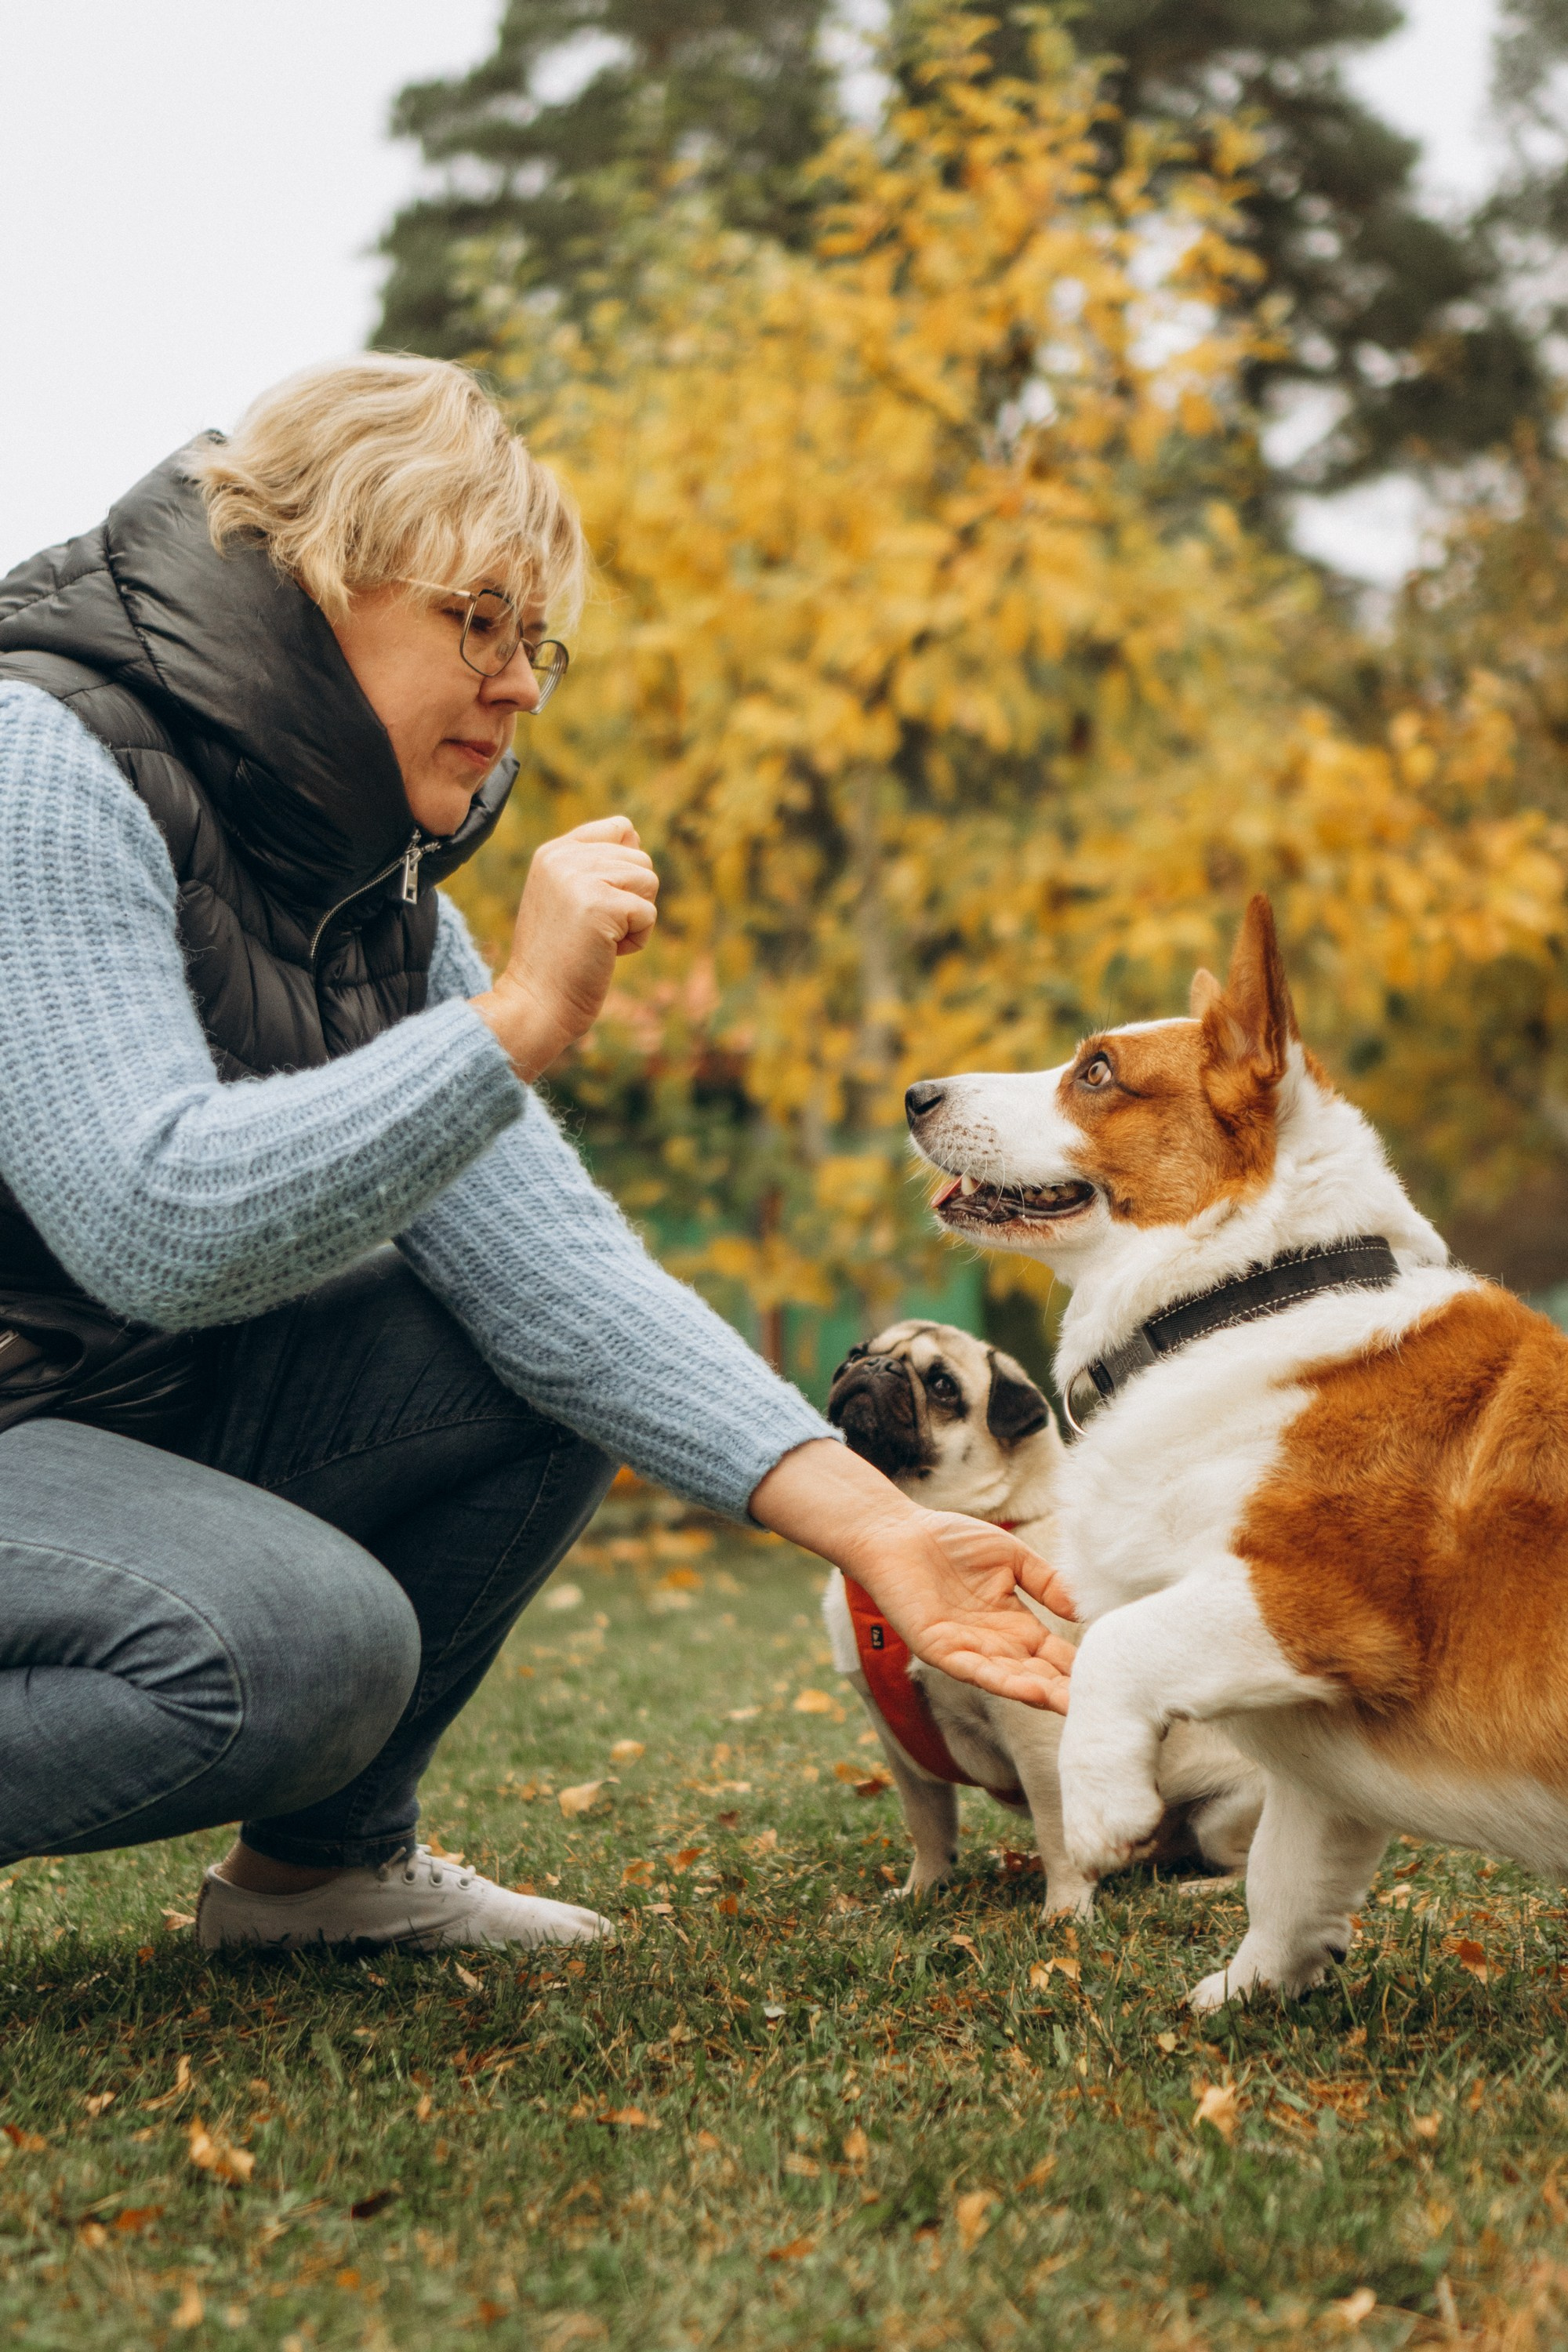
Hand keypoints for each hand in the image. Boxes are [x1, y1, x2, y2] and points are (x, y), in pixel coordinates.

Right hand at [471, 816, 658, 1079]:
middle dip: (632, 900)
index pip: (620, 828)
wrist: (536, 1002)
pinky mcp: (601, 905)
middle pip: (640, 859)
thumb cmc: (557, 960)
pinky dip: (637, 940)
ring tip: (599, 939)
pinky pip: (648, 913)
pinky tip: (605, 953)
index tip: (600, 904)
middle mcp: (564, 857)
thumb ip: (592, 866)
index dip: (627, 867)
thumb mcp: (566, 898)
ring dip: (635, 920)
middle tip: (594, 929)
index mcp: (554, 852)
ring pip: (649, 882)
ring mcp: (580, 878)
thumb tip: (636, 838)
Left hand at [749, 1439, 1075, 1713]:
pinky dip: (1002, 1680)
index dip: (1080, 1667)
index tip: (1113, 1680)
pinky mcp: (940, 1649)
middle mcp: (996, 1644)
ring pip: (1012, 1679)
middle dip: (1067, 1691)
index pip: (1055, 1654)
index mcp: (1016, 1624)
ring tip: (1073, 1706)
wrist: (897, 1533)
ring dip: (1041, 1694)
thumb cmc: (950, 1540)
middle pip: (1039, 1675)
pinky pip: (975, 1670)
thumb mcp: (1011, 1557)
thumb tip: (1084, 1608)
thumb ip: (1047, 1581)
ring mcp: (969, 1650)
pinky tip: (1028, 1689)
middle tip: (1104, 1708)